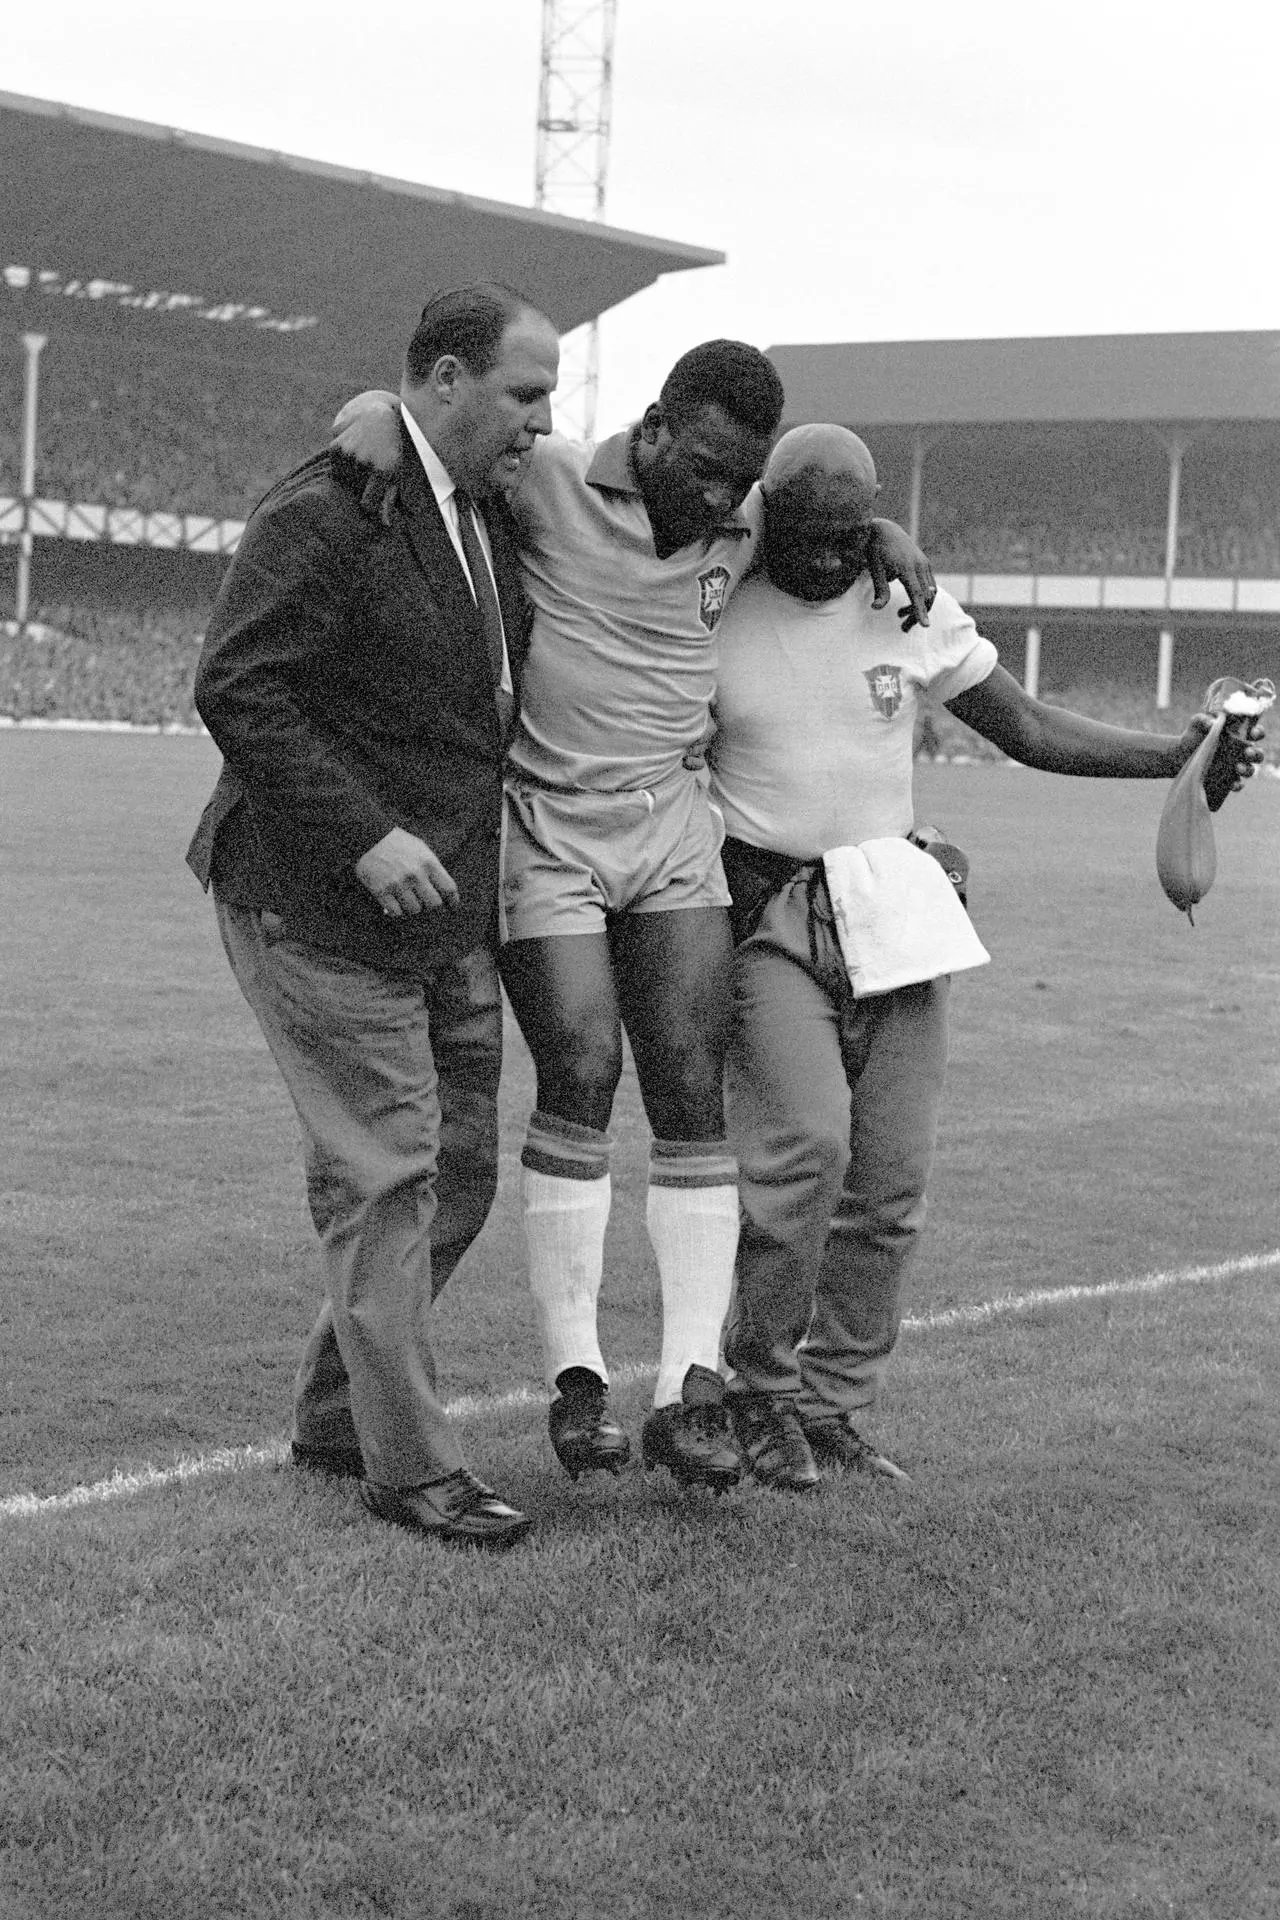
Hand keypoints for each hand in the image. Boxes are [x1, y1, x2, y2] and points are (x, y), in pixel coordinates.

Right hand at [330, 391, 403, 525]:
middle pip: (354, 492)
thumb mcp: (398, 472)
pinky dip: (342, 463)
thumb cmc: (392, 449)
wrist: (378, 415)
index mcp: (382, 470)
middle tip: (370, 473)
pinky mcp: (335, 445)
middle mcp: (363, 461)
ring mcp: (347, 453)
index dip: (369, 506)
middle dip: (361, 487)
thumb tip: (386, 525)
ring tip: (362, 461)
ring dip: (350, 475)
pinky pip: (335, 466)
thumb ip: (390, 498)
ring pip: (343, 480)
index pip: (368, 505)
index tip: (371, 501)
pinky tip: (353, 451)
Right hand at [354, 827, 458, 917]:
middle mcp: (415, 875)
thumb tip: (443, 890)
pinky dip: (397, 911)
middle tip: (427, 903)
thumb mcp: (421, 849)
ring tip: (408, 900)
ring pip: (415, 910)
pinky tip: (395, 904)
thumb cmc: (397, 843)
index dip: (453, 900)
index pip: (449, 888)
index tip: (452, 905)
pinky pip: (396, 912)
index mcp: (428, 863)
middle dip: (432, 906)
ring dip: (413, 907)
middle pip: (434, 904)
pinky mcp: (381, 891)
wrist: (368, 838)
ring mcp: (398, 884)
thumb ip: (432, 868)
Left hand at [867, 519, 935, 630]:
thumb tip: (876, 608)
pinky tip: (908, 606)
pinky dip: (922, 598)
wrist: (886, 530)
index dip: (920, 610)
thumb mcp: (875, 570)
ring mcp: (925, 564)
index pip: (917, 594)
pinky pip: (929, 586)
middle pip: (926, 597)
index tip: (926, 625)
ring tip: (900, 616)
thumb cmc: (876, 551)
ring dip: (919, 608)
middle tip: (903, 628)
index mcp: (907, 568)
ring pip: (930, 593)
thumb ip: (880, 590)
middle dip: (917, 614)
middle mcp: (920, 565)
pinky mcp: (925, 564)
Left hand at [1180, 711, 1266, 811]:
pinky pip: (1237, 784)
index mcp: (1239, 735)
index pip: (1255, 733)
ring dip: (1247, 770)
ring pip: (1250, 770)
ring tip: (1238, 768)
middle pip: (1256, 754)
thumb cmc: (1193, 734)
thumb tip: (1213, 723)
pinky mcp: (1227, 779)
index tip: (1253, 733)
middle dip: (1255, 754)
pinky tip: (1233, 784)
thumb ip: (1205, 719)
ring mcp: (1235, 766)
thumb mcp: (1197, 722)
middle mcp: (1240, 751)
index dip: (1258, 732)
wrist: (1180, 754)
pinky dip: (1237, 785)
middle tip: (1247, 752)